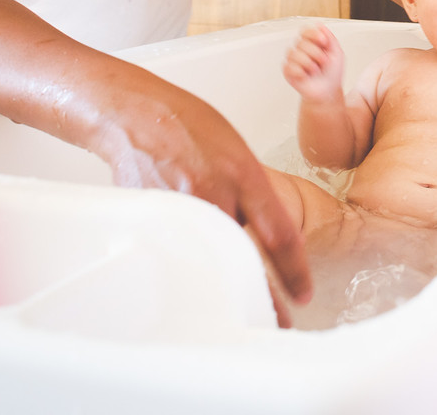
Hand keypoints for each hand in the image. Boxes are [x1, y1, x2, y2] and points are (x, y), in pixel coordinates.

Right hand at [92, 80, 312, 310]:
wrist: (133, 115)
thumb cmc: (187, 125)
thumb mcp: (235, 149)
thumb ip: (252, 191)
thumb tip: (262, 230)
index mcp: (243, 174)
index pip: (279, 234)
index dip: (294, 272)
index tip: (303, 295)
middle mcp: (215, 194)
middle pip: (246, 258)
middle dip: (264, 296)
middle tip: (277, 321)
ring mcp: (182, 209)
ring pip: (212, 259)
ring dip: (227, 286)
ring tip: (239, 309)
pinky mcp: (155, 219)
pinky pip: (180, 249)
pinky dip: (192, 266)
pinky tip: (198, 280)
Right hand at [282, 25, 344, 102]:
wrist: (328, 91)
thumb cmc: (333, 73)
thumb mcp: (337, 53)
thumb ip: (330, 38)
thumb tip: (320, 25)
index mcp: (312, 43)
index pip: (305, 31)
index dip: (313, 34)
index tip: (323, 41)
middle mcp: (301, 50)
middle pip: (301, 42)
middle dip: (316, 53)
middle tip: (324, 62)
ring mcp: (294, 60)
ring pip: (294, 54)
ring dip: (309, 64)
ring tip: (316, 70)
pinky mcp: (288, 71)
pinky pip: (289, 67)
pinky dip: (301, 72)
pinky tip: (306, 75)